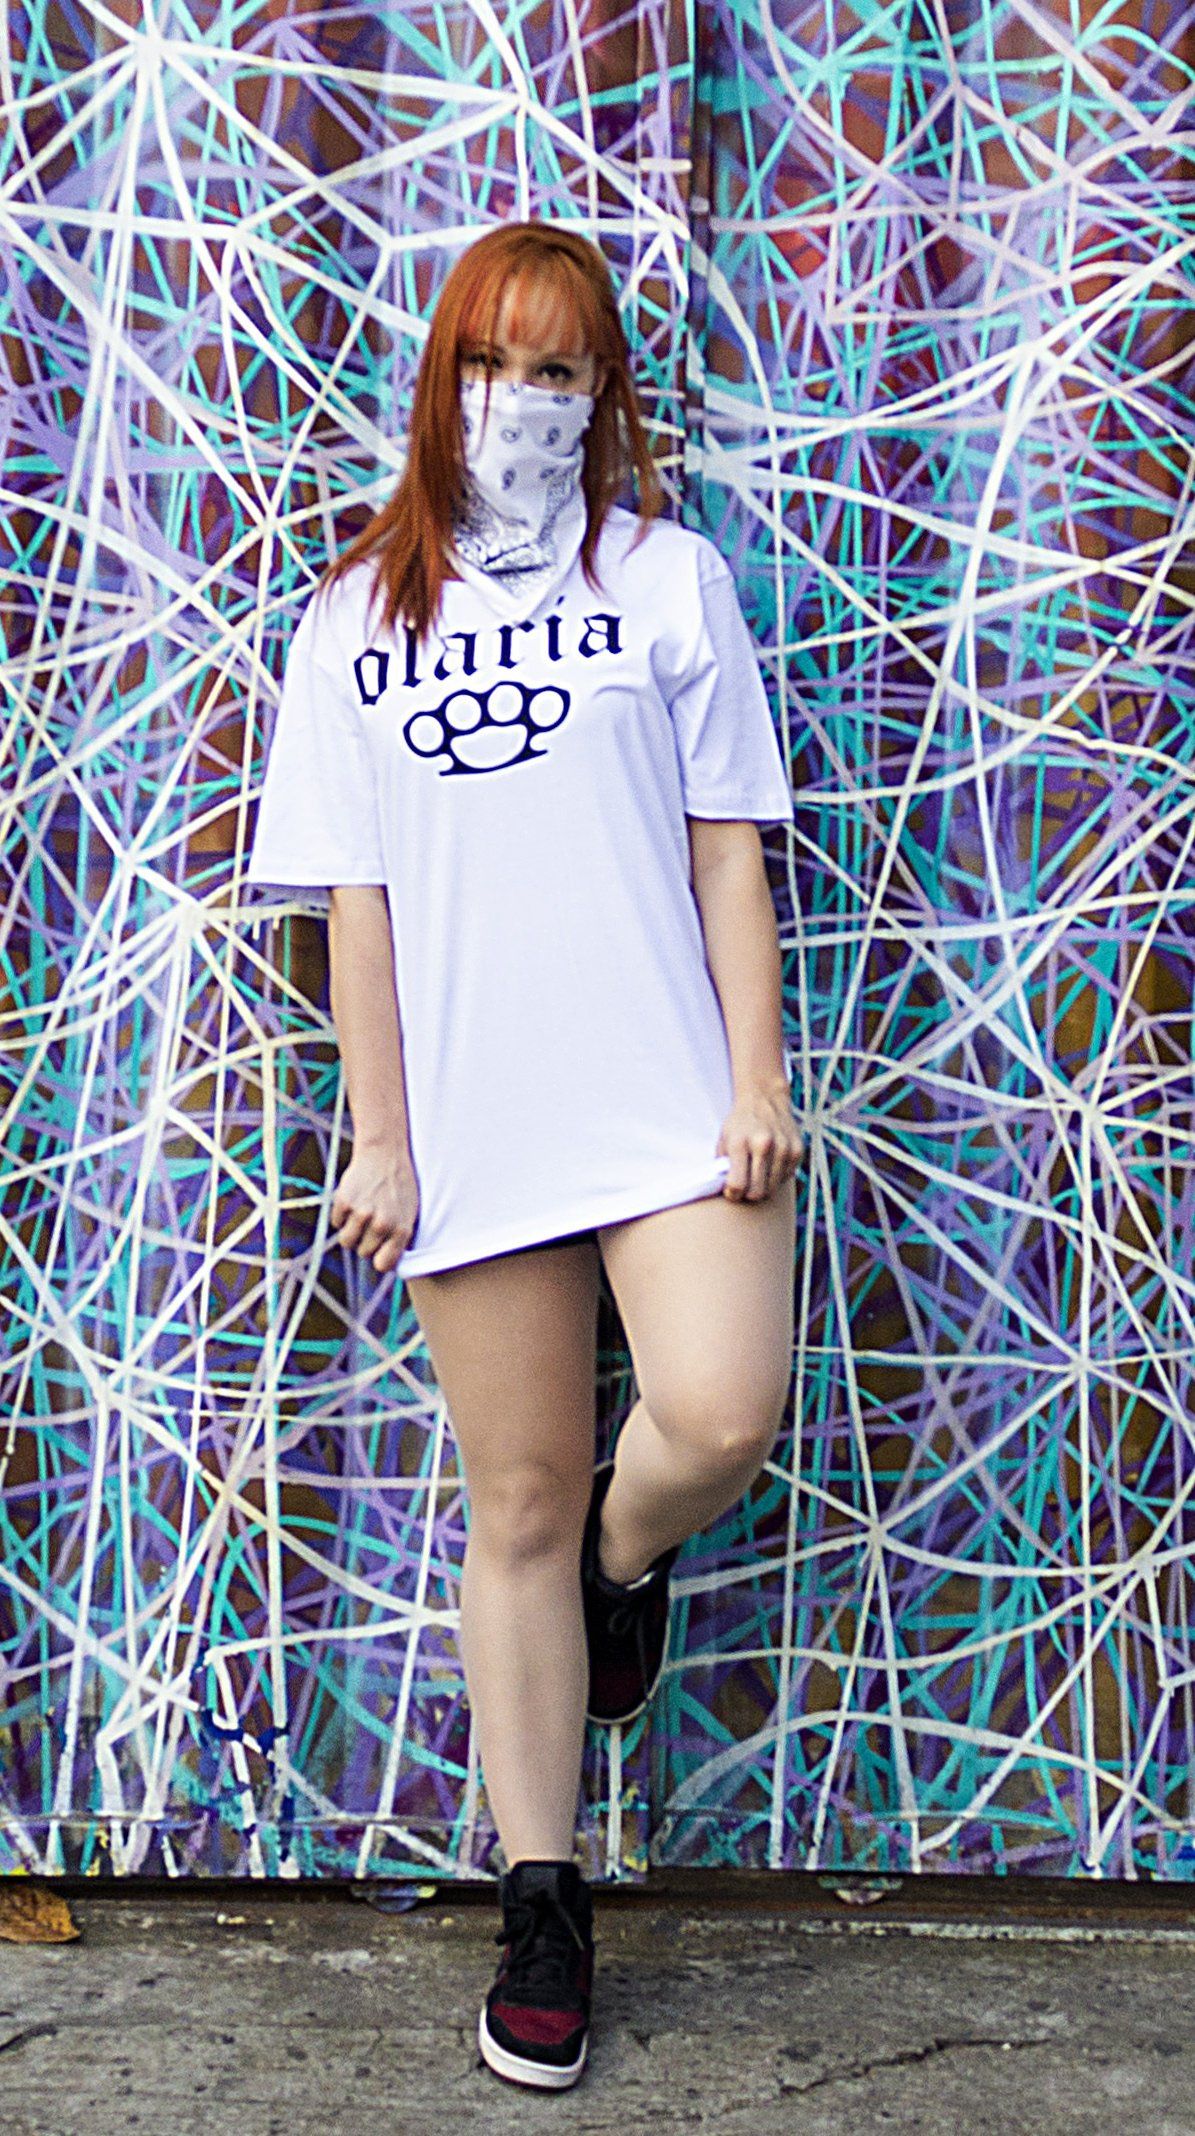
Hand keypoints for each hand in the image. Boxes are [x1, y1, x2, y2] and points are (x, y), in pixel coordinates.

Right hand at [330, 1146, 419, 1272]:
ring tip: (360, 1214)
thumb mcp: (409, 1212)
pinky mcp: (344, 1202)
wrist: (385, 1152)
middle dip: (365, 1241)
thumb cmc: (400, 1183)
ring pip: (346, 1241)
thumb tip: (385, 1262)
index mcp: (401, 1230)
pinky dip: (341, 1215)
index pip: (383, 1264)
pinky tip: (353, 1200)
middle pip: (363, 1252)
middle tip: (371, 1222)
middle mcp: (382, 1225)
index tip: (378, 1250)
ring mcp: (362, 1214)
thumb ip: (399, 1237)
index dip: (379, 1258)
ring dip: (350, 1231)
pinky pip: (336, 1222)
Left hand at [717, 1083, 804, 1202]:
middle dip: (748, 1195)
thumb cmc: (740, 1123)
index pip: (737, 1184)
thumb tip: (728, 1191)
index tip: (731, 1191)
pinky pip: (786, 1178)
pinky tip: (770, 1164)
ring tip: (756, 1173)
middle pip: (757, 1192)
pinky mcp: (797, 1150)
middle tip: (744, 1186)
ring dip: (763, 1186)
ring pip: (772, 1189)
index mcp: (740, 1142)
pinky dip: (777, 1177)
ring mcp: (783, 1147)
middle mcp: (763, 1144)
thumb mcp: (723, 1139)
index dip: (732, 1194)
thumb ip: (723, 1165)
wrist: (764, 1098)